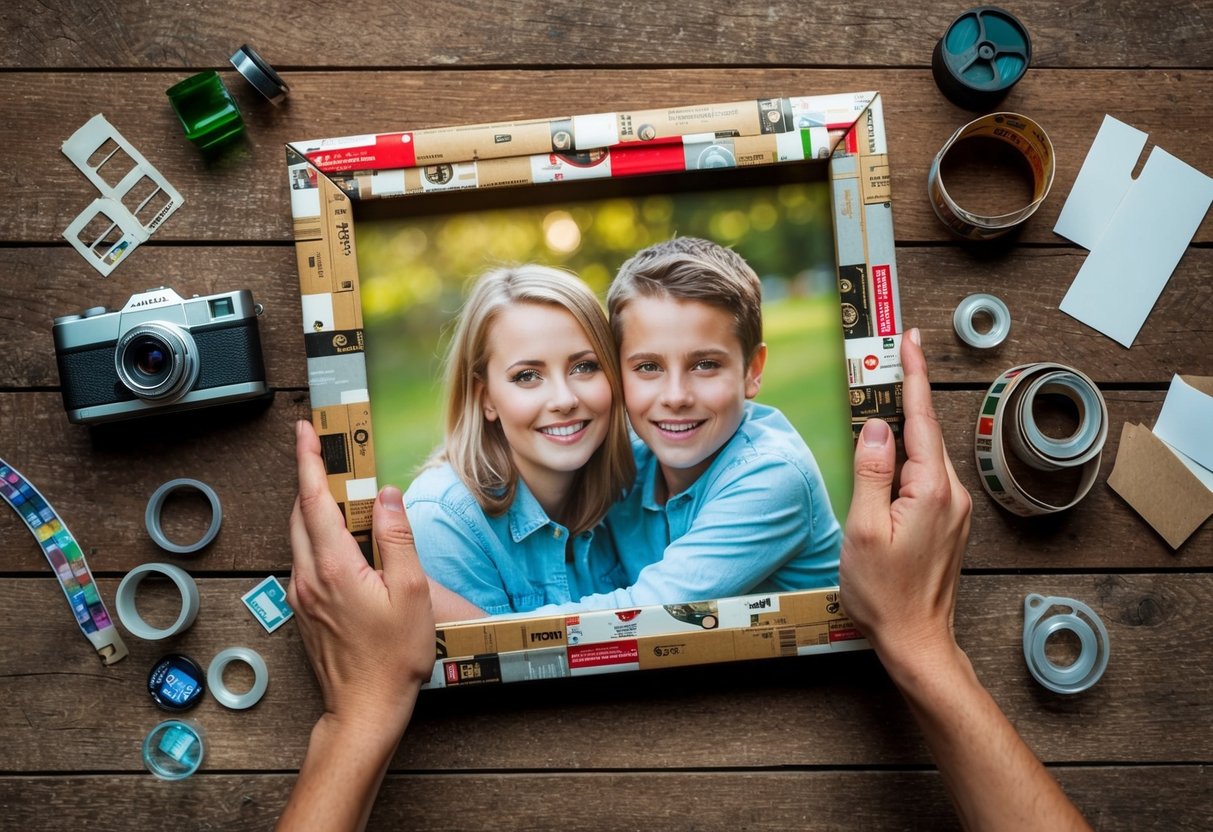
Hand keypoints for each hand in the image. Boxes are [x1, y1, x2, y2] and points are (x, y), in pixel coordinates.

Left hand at [287, 419, 435, 740]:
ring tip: (337, 492)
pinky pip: (305, 560)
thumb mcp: (410, 592)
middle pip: (300, 513)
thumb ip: (396, 538)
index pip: (314, 499)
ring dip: (314, 508)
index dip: (308, 461)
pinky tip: (341, 542)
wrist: (364, 709)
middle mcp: (308, 577)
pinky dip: (317, 537)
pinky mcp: (305, 611)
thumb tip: (388, 496)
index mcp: (333, 567)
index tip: (305, 432)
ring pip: (299, 537)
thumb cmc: (393, 657)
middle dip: (309, 478)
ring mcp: (301, 596)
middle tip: (323, 452)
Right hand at [839, 329, 971, 670]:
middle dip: (907, 393)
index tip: (909, 341)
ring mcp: (952, 509)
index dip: (913, 375)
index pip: (920, 418)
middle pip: (925, 431)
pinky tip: (888, 454)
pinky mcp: (946, 521)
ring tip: (882, 401)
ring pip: (924, 454)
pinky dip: (907, 456)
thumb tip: (876, 428)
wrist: (916, 640)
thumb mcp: (863, 530)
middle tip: (889, 358)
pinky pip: (925, 475)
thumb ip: (871, 473)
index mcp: (931, 490)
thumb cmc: (884, 594)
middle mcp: (950, 494)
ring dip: (904, 427)